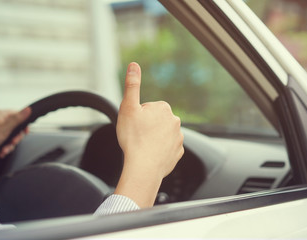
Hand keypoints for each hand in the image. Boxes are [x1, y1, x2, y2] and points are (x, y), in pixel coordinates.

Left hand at [0, 107, 31, 161]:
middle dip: (15, 138)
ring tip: (4, 149)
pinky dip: (5, 147)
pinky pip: (5, 141)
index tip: (25, 132)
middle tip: (12, 142)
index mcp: (0, 114)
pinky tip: (1, 151)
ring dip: (10, 145)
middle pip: (16, 127)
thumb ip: (17, 119)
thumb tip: (28, 109)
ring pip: (11, 136)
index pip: (18, 114)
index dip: (23, 124)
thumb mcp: (3, 129)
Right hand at [115, 62, 183, 207]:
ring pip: (162, 135)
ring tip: (144, 147)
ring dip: (154, 139)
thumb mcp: (128, 107)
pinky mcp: (178, 153)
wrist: (143, 167)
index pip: (148, 108)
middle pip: (156, 121)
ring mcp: (178, 138)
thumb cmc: (133, 137)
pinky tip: (151, 155)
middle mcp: (175, 121)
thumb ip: (132, 85)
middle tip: (137, 136)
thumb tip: (134, 65)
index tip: (134, 125)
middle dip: (147, 126)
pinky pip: (167, 148)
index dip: (138, 117)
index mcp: (163, 108)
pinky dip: (160, 151)